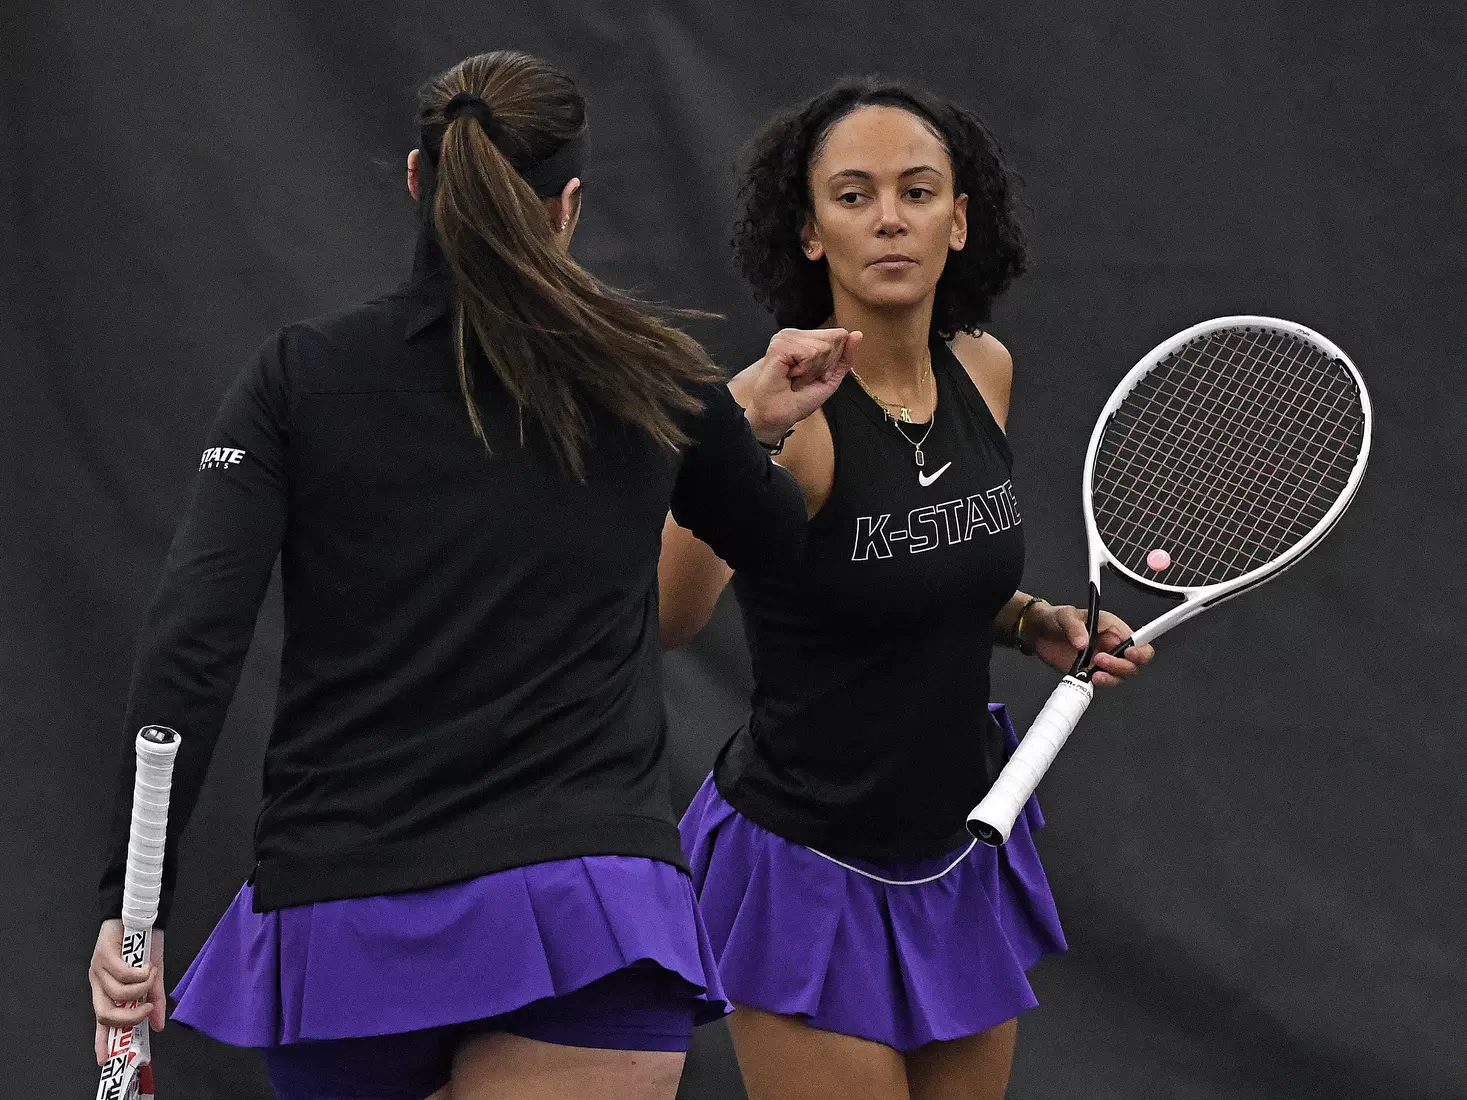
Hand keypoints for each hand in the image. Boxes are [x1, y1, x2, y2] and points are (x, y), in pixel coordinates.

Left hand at [91, 919, 165, 1064]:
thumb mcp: (152, 977)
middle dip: (129, 1017)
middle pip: (105, 1013)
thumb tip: (158, 1025)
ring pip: (118, 993)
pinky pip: (122, 974)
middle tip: (148, 1008)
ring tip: (153, 974)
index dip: (101, 1041)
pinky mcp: (102, 955)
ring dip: (142, 987)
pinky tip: (149, 965)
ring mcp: (98, 970)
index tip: (104, 1059)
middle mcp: (99, 983)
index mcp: (108, 991)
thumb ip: (153, 1000)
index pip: (101, 1021)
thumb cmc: (144, 944)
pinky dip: (140, 973)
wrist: (141, 915)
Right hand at [732, 327, 861, 443]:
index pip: (838, 336)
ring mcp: (786, 338)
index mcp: (806, 339)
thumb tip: (857, 334)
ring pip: (822, 347)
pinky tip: (791, 376)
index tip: (817, 376)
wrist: (779, 415)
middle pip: (833, 340)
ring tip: (797, 379)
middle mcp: (796, 335)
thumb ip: (845, 356)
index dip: (833, 361)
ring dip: (813, 371)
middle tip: (805, 378)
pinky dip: (805, 371)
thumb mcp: (831, 377)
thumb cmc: (799, 399)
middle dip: (825, 365)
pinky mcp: (780, 345)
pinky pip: (810, 353)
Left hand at [1023, 604, 1154, 686]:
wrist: (1038, 633)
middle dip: (1121, 666)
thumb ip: (1074, 627)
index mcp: (1113, 628)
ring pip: (1120, 676)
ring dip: (1110, 677)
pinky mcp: (1090, 672)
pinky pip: (1103, 682)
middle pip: (1133, 663)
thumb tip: (1083, 642)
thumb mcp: (1065, 616)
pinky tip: (1088, 678)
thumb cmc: (1055, 618)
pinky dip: (1099, 684)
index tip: (1130, 653)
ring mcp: (1102, 661)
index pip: (1139, 641)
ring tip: (1093, 671)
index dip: (1141, 650)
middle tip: (1100, 660)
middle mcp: (1111, 646)